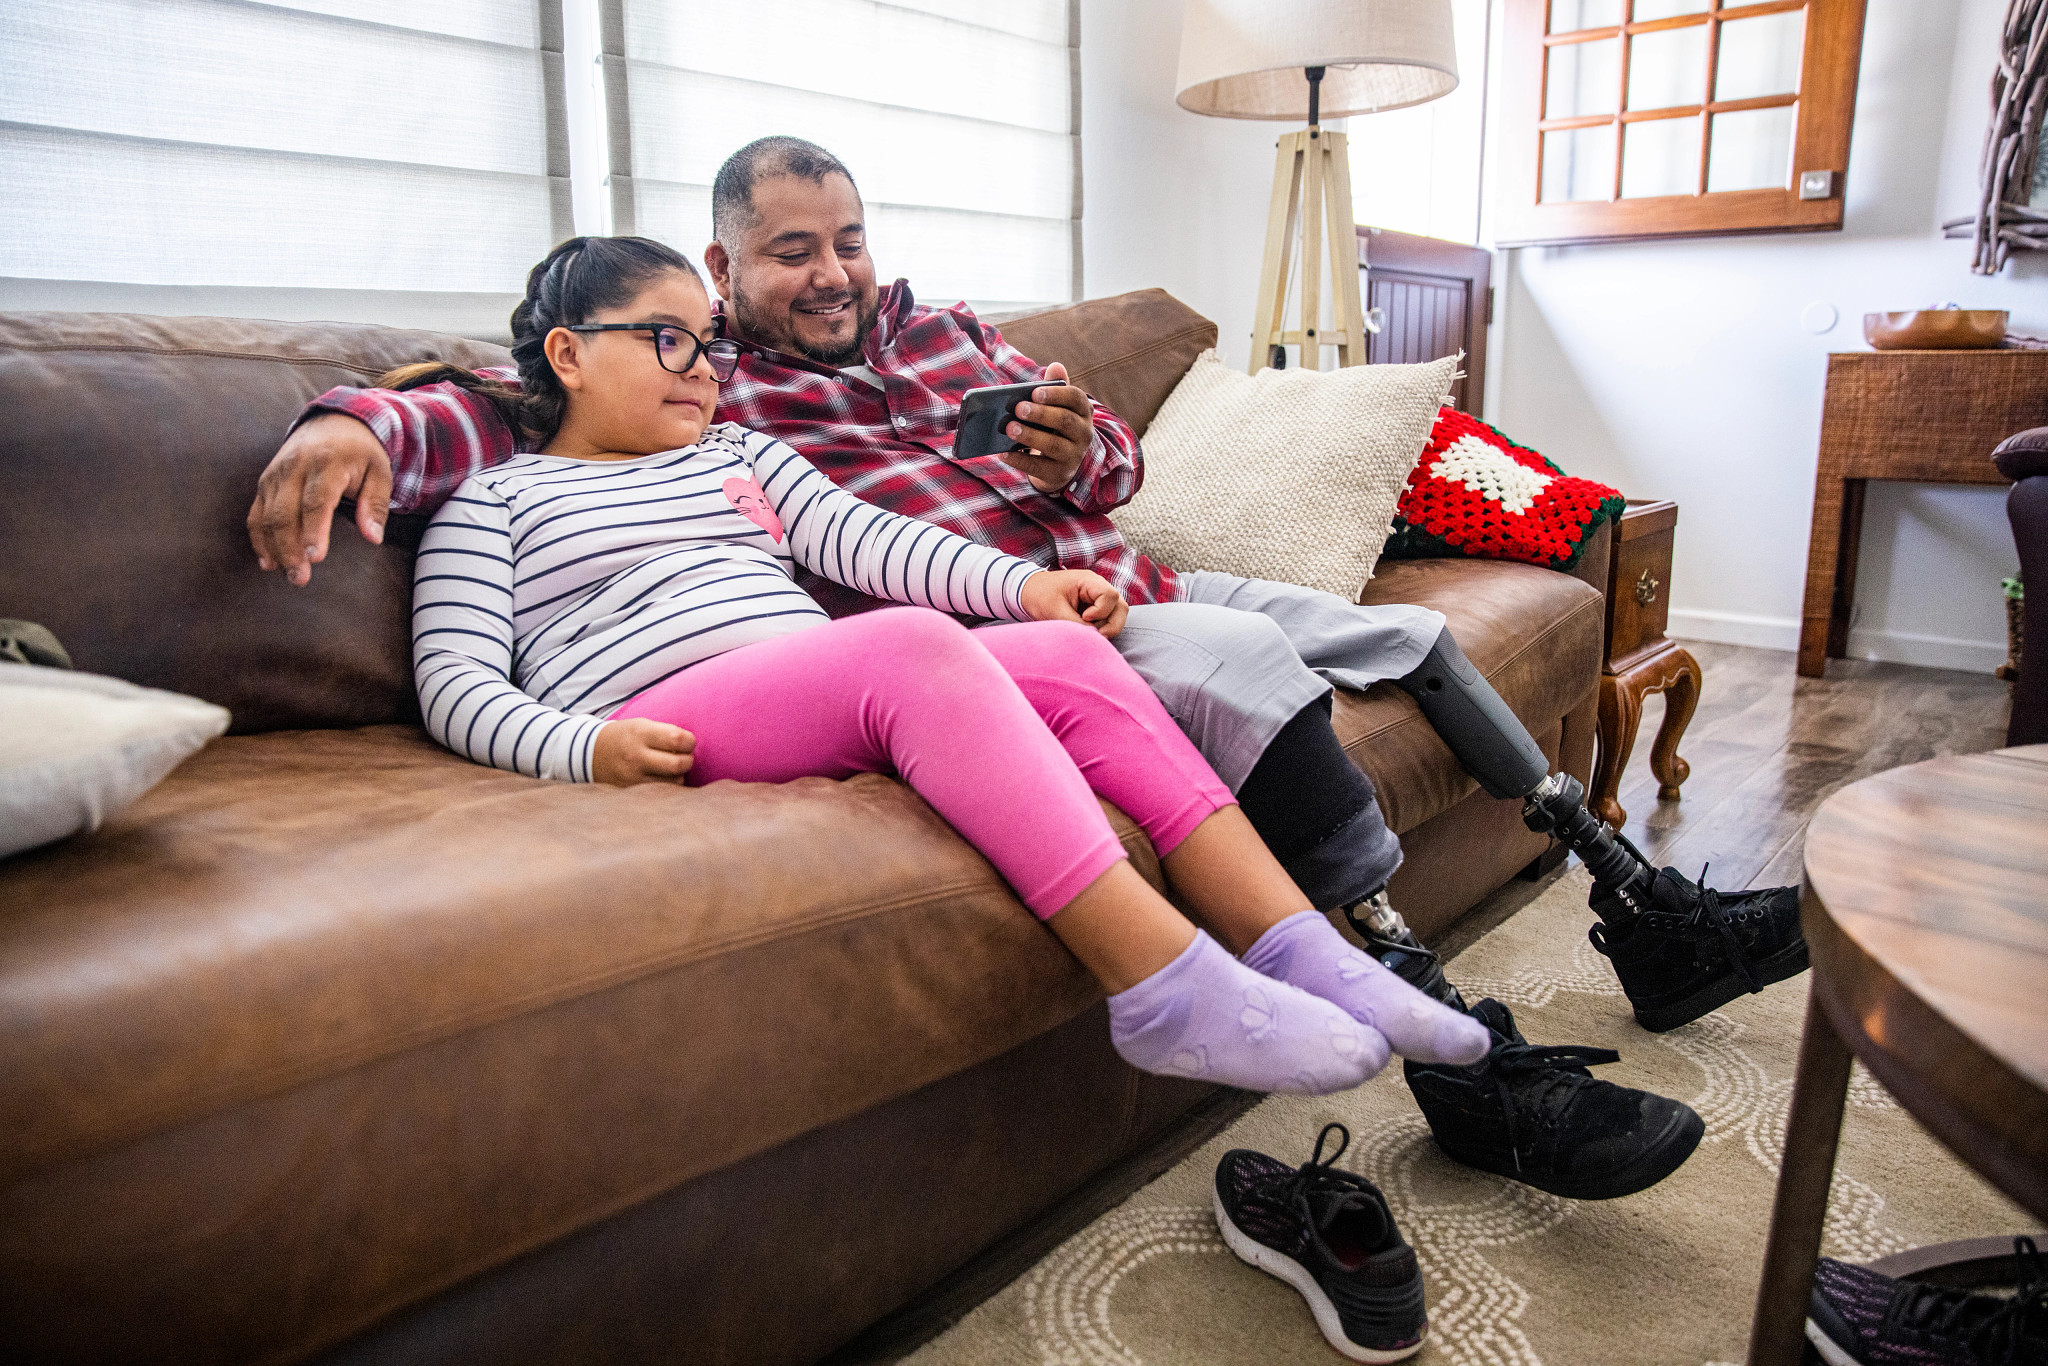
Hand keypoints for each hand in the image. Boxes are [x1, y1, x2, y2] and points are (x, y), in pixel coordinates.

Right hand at [247, 412, 392, 585]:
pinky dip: (258, 538)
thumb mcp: (379, 472)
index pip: (316, 501)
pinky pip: (255, 513)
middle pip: (285, 513)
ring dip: (274, 548)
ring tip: (288, 575)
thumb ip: (376, 504)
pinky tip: (268, 562)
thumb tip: (373, 537)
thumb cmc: (360, 452)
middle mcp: (295, 467)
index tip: (315, 558)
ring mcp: (275, 474)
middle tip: (300, 578)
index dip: (313, 530)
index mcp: (327, 463)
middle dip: (290, 548)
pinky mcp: (265, 482)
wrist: (332, 421)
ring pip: (266, 516)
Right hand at [592, 718, 695, 785]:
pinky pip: (661, 794)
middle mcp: (636, 756)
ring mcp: (632, 777)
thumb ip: (667, 733)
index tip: (688, 742)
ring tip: (671, 768)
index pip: (678, 739)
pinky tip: (662, 779)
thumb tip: (695, 747)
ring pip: (673, 783)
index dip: (690, 741)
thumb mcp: (643, 725)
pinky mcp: (631, 792)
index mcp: (640, 733)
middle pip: (678, 764)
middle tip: (684, 757)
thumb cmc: (627, 736)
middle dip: (688, 761)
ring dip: (679, 776)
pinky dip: (668, 787)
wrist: (591, 753)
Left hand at [1000, 362, 1094, 492]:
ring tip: (1009, 428)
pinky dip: (1019, 460)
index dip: (1056, 395)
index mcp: (1083, 412)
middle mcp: (1084, 434)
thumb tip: (1056, 366)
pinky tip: (1003, 453)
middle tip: (1018, 408)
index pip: (1076, 399)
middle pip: (1065, 421)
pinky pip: (1038, 467)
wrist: (1061, 463)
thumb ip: (1055, 387)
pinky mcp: (1058, 473)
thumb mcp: (1057, 407)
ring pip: (1053, 445)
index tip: (1036, 391)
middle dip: (1041, 414)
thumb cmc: (1055, 426)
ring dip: (1030, 436)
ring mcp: (1073, 455)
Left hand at [1019, 569, 1127, 637]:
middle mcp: (1098, 587)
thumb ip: (1076, 625)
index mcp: (1089, 581)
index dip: (1101, 611)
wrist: (1029, 592)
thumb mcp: (1055, 612)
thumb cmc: (1041, 596)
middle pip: (1121, 607)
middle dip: (1111, 625)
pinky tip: (1089, 632)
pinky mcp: (1096, 607)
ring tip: (1092, 634)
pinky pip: (1109, 619)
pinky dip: (1102, 628)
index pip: (1110, 596)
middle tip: (1096, 635)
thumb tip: (1095, 638)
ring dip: (1108, 627)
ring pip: (1118, 614)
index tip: (1084, 618)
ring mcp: (1099, 598)